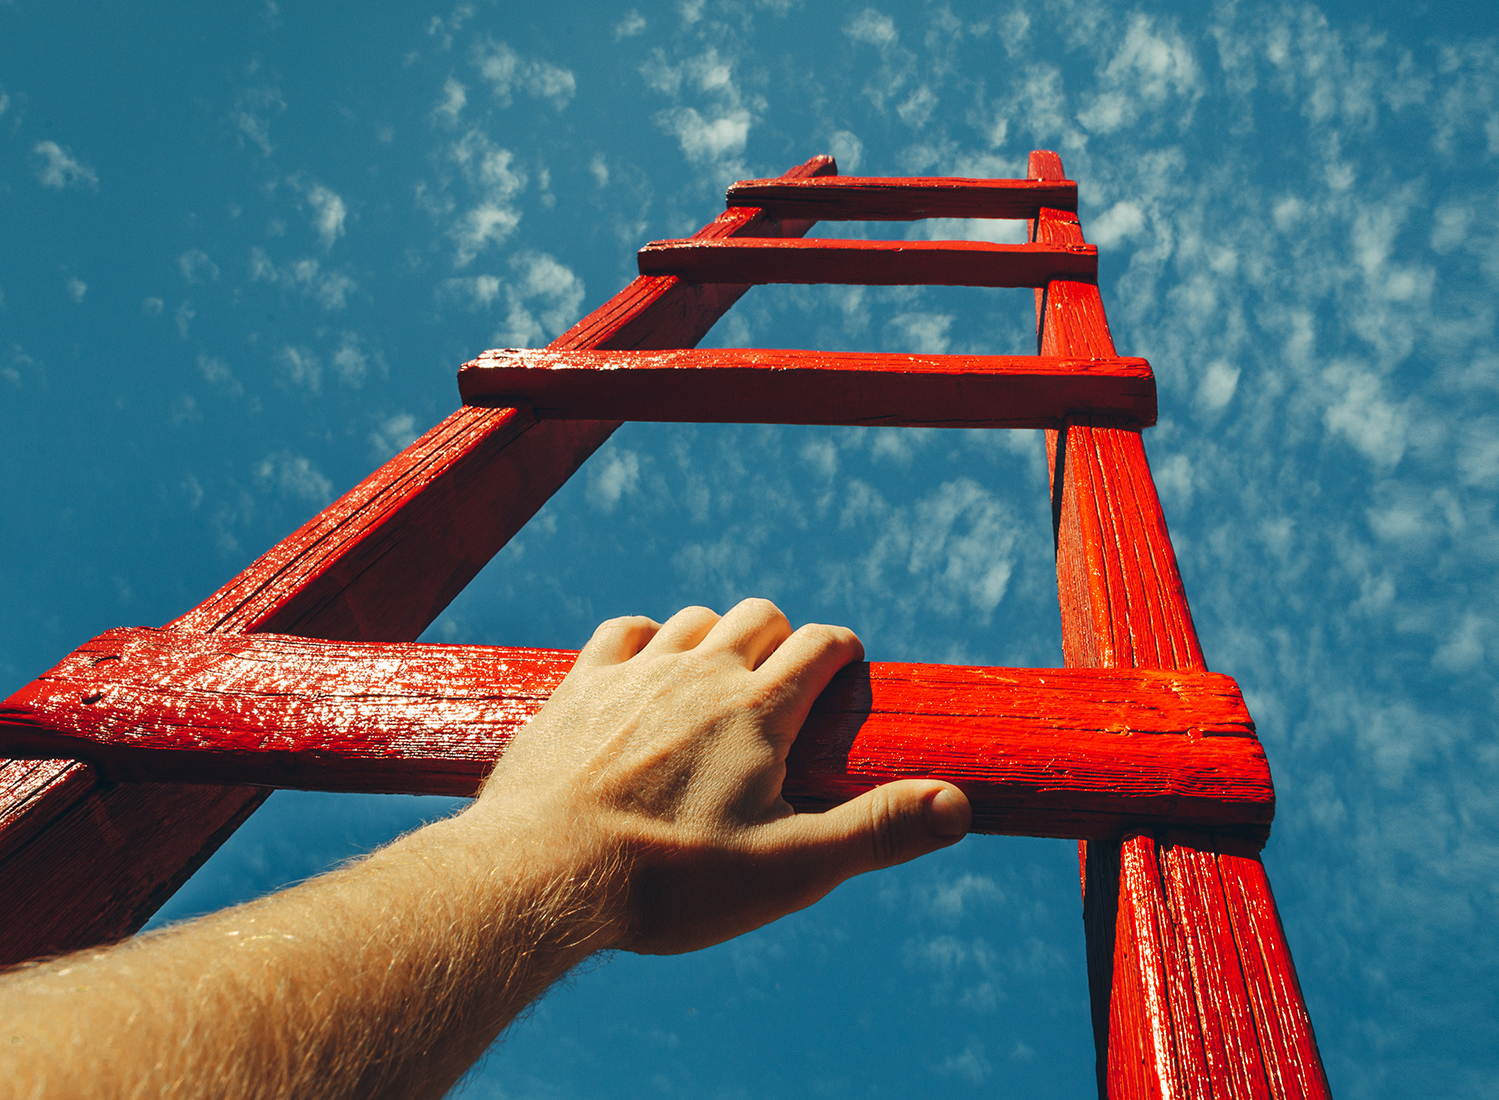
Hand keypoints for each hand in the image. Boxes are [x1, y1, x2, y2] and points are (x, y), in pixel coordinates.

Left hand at [463, 599, 971, 954]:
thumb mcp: (788, 869)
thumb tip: (958, 805)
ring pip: (694, 619)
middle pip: (759, 616)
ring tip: (719, 682)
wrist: (540, 875)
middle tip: (784, 686)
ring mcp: (635, 675)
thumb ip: (876, 831)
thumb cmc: (669, 882)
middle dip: (783, 639)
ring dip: (717, 637)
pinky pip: (626, 630)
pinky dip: (648, 639)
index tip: (845, 674)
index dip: (841, 652)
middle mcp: (700, 674)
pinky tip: (648, 671)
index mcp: (758, 711)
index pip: (819, 645)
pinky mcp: (580, 687)